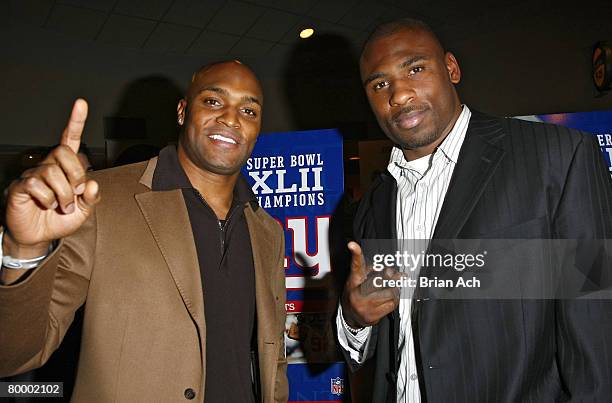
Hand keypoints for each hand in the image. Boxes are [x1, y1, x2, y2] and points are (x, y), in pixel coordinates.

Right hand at [4, 99, 99, 255]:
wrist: (39, 236)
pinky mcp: (21, 186)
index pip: (71, 140)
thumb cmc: (60, 219)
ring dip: (63, 195)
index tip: (81, 103)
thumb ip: (92, 197)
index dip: (76, 122)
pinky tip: (47, 205)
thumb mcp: (84, 210)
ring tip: (61, 206)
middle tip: (76, 194)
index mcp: (65, 168)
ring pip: (52, 172)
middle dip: (75, 174)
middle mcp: (49, 166)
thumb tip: (93, 183)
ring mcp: (33, 174)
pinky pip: (36, 185)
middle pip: (63, 152)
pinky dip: (48, 199)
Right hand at [341, 241, 402, 327]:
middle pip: (379, 280)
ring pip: (390, 293)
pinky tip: (391, 299)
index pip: (355, 265)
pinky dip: (395, 300)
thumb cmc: (356, 293)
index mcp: (354, 280)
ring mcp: (364, 305)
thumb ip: (373, 270)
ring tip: (393, 288)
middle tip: (400, 275)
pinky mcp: (372, 316)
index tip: (352, 245)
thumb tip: (391, 270)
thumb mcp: (359, 279)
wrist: (351, 316)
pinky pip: (392, 304)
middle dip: (391, 278)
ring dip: (395, 290)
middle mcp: (357, 293)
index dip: (355, 254)